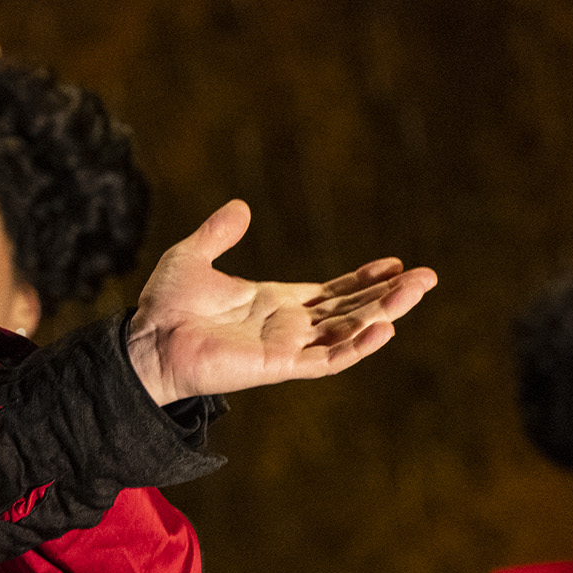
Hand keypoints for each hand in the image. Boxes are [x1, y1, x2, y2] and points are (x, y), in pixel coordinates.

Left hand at [124, 199, 435, 404]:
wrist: (144, 342)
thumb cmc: (164, 306)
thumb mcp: (192, 256)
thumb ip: (218, 233)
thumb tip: (241, 206)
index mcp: (276, 302)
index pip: (334, 292)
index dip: (365, 279)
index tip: (396, 263)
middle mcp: (289, 326)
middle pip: (352, 310)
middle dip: (390, 295)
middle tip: (427, 277)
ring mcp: (288, 347)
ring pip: (350, 332)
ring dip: (385, 313)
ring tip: (417, 291)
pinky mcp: (280, 366)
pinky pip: (329, 359)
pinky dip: (357, 345)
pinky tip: (384, 328)